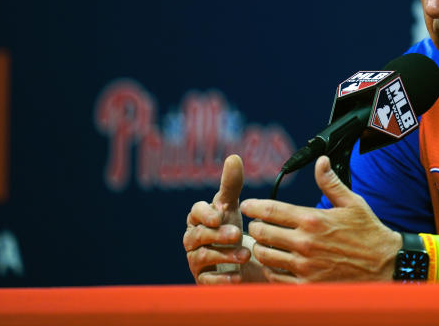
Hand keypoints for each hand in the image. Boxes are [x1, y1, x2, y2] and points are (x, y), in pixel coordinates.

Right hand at [183, 154, 256, 282]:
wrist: (236, 260)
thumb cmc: (229, 228)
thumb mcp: (232, 206)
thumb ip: (231, 184)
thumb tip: (234, 157)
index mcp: (198, 218)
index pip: (195, 212)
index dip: (206, 213)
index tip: (219, 215)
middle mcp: (193, 239)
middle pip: (199, 235)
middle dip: (218, 235)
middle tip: (237, 234)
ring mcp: (195, 260)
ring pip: (202, 257)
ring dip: (223, 255)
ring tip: (245, 254)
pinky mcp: (202, 280)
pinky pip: (207, 281)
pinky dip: (222, 279)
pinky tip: (238, 277)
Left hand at [241, 155, 401, 282]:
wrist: (384, 265)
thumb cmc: (368, 232)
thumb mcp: (352, 203)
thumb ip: (331, 182)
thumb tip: (320, 161)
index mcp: (313, 219)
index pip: (272, 210)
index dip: (254, 206)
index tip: (247, 205)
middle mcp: (305, 242)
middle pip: (262, 233)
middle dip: (254, 227)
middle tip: (254, 226)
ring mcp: (305, 266)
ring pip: (265, 256)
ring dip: (259, 249)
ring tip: (262, 244)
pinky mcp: (307, 285)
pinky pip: (276, 278)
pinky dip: (270, 270)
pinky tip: (274, 264)